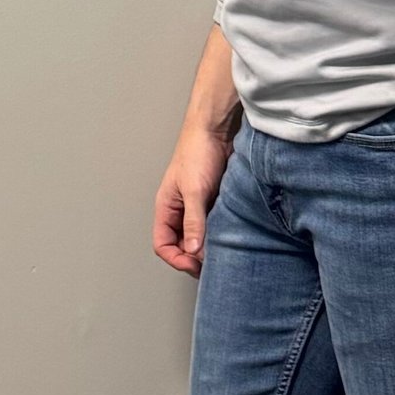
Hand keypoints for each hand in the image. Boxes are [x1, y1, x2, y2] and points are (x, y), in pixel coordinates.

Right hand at [153, 123, 231, 275]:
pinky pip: (214, 225)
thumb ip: (193, 222)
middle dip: (193, 257)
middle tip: (212, 262)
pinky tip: (231, 236)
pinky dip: (220, 234)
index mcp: (166, 207)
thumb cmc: (197, 152)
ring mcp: (197, 207)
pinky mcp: (214, 202)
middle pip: (181, 245)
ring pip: (199, 237)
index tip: (195, 265)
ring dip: (209, 246)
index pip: (163, 244)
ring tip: (223, 250)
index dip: (177, 259)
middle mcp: (179, 210)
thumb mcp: (194, 191)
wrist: (217, 130)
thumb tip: (193, 250)